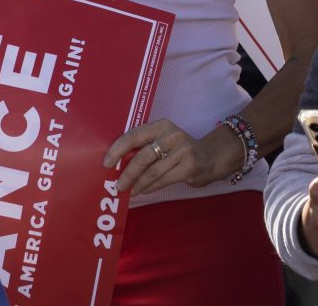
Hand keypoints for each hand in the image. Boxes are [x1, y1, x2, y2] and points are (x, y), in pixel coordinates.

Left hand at [103, 119, 235, 195]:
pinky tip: (143, 191)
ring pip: (153, 171)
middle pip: (143, 156)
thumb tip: (117, 163)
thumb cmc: (179, 150)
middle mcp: (171, 135)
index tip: (106, 162)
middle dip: (127, 172)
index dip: (118, 149)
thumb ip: (145, 147)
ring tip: (129, 191)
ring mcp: (182, 150)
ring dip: (138, 184)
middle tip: (117, 185)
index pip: (134, 135)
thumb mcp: (163, 140)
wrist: (211, 156)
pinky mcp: (189, 166)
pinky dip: (150, 187)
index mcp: (160, 125)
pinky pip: (164, 180)